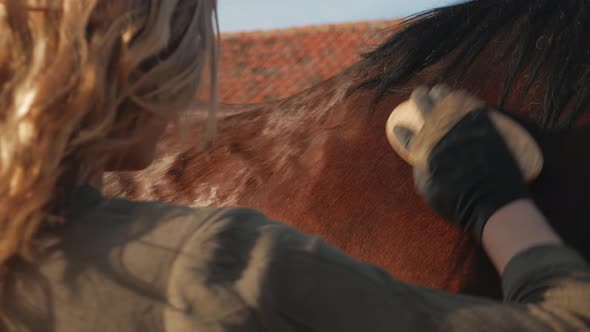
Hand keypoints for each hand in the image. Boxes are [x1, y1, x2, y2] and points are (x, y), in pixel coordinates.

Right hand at [393, 85, 531, 239]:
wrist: (494, 203)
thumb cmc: (459, 203)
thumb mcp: (429, 192)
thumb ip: (421, 172)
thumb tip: (421, 160)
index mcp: (426, 150)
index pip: (408, 136)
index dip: (401, 131)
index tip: (398, 126)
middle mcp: (442, 134)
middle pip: (426, 107)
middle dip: (420, 97)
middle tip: (419, 94)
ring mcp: (465, 127)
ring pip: (449, 100)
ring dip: (442, 93)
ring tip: (440, 91)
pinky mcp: (486, 125)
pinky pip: (473, 104)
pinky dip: (465, 98)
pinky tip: (462, 96)